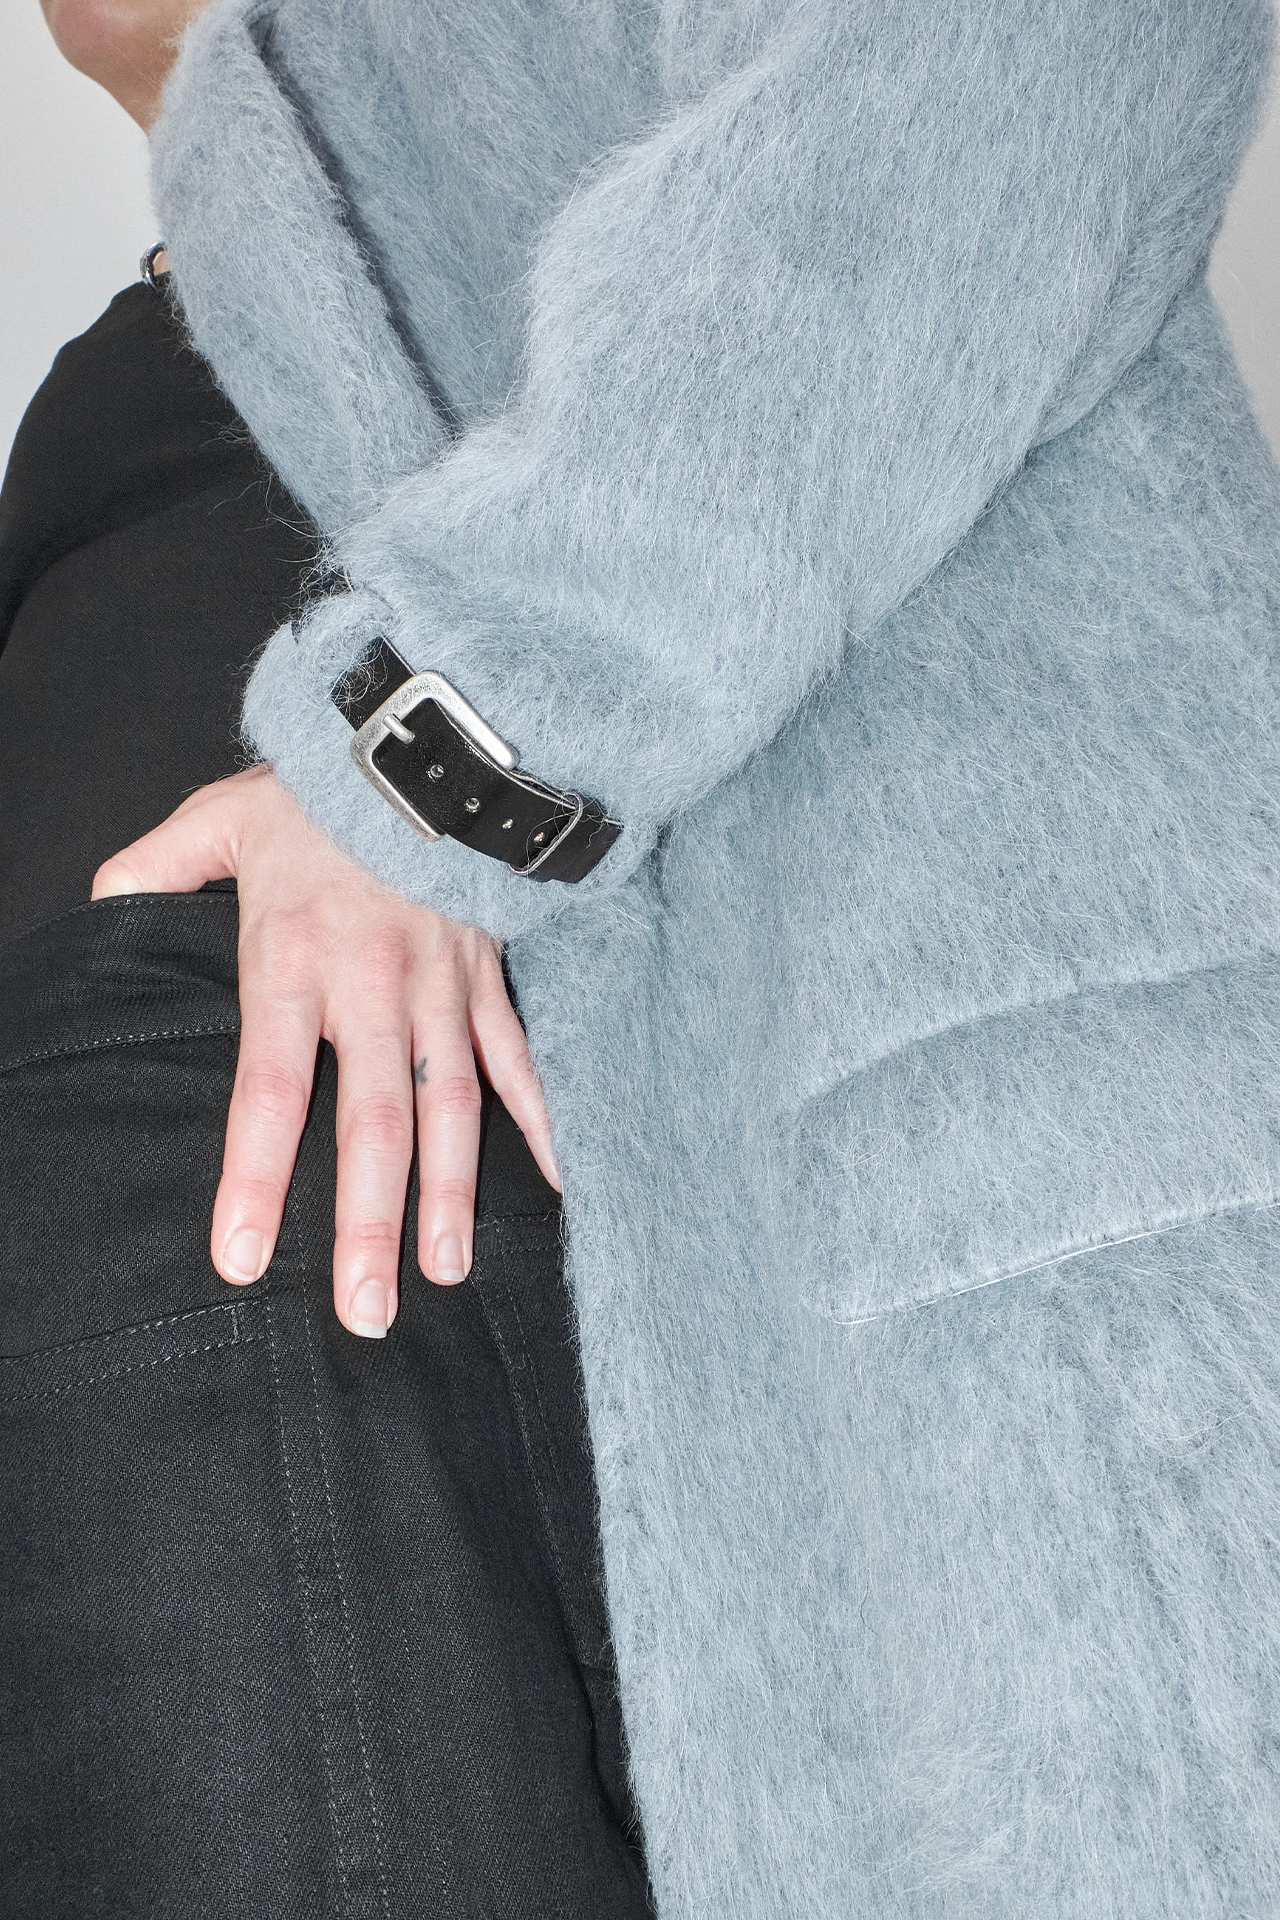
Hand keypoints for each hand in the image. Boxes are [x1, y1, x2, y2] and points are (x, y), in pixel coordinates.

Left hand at [92, 765, 559, 1336]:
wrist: (421, 739)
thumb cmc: (316, 787)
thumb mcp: (219, 818)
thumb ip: (154, 867)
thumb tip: (103, 910)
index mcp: (292, 960)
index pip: (268, 1088)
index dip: (256, 1177)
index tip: (243, 1259)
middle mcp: (371, 987)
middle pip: (373, 1122)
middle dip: (369, 1222)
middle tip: (366, 1312)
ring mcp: (440, 989)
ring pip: (451, 1106)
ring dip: (451, 1195)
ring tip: (446, 1273)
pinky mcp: (487, 979)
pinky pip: (519, 1061)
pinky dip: (544, 1123)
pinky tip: (558, 1188)